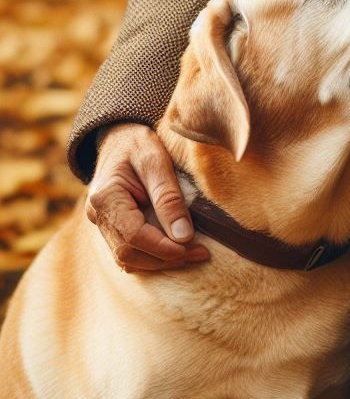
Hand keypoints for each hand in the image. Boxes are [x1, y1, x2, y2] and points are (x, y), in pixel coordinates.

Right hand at [85, 122, 208, 273]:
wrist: (120, 137)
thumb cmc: (139, 143)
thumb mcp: (157, 161)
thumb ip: (168, 197)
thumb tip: (183, 236)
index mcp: (106, 197)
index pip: (132, 235)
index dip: (162, 248)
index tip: (191, 247)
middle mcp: (98, 215)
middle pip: (128, 253)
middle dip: (165, 258)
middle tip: (201, 253)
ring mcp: (102, 224)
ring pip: (127, 258)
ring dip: (160, 261)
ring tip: (195, 253)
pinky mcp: (112, 227)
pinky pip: (129, 251)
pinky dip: (153, 256)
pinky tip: (178, 250)